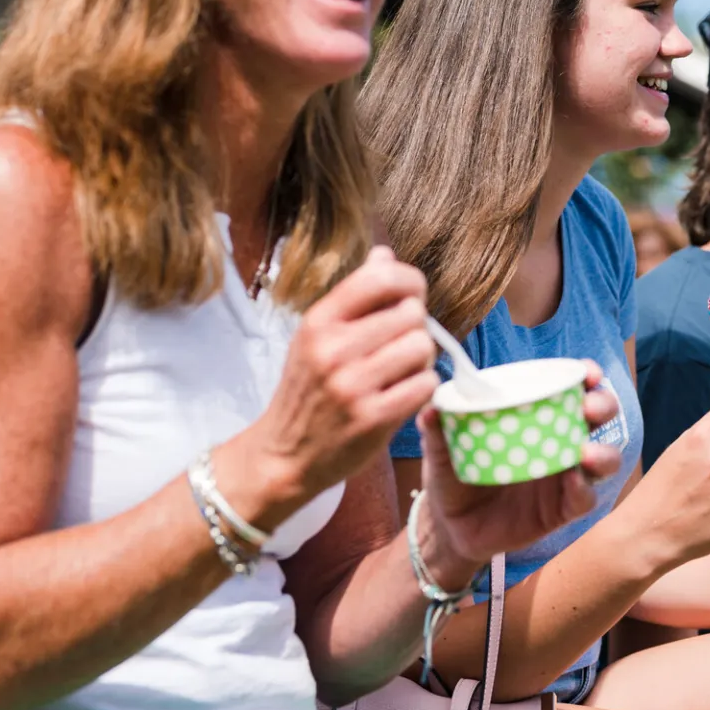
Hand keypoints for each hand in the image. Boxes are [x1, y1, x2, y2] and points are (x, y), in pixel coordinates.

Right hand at [238, 247, 438, 508]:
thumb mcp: (318, 336)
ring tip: (401, 370)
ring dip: (421, 359)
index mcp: (319, 321)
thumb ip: (355, 296)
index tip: (412, 295)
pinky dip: (422, 387)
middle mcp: (333, 349)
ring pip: (422, 347)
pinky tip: (403, 393)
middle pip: (411, 313)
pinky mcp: (373, 418)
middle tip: (399, 346)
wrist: (285, 454)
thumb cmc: (307, 390)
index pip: (380, 278)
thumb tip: (385, 254)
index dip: (410, 281)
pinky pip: (425, 384)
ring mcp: (353, 385)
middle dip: (415, 327)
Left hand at [415, 361, 624, 573]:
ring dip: (603, 453)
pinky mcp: (561, 510)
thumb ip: (437, 431)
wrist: (450, 527)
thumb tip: (430, 409)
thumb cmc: (453, 476)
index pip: (571, 387)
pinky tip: (571, 482)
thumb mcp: (442, 450)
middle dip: (603, 406)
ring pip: (604, 459)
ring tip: (585, 453)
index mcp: (536, 416)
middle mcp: (559, 441)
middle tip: (589, 409)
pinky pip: (584, 499)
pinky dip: (583, 490)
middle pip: (599, 417)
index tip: (587, 373)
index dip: (586, 376)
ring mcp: (564, 477)